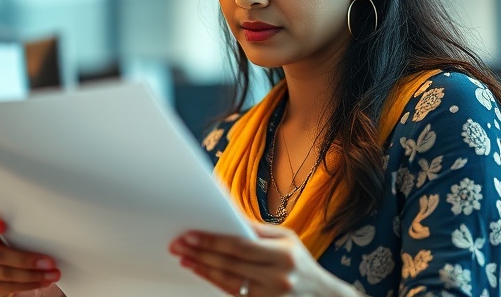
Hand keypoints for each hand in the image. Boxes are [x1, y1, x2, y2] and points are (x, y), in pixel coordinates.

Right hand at [0, 213, 61, 296]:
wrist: (36, 261)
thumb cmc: (34, 236)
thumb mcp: (31, 227)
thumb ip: (29, 223)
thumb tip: (50, 221)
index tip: (2, 225)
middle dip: (24, 260)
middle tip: (48, 261)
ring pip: (4, 273)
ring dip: (32, 275)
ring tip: (53, 273)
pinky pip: (10, 287)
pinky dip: (30, 284)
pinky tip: (44, 281)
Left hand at [169, 223, 354, 296]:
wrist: (320, 295)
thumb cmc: (300, 262)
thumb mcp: (286, 238)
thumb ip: (257, 229)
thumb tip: (229, 212)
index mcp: (283, 254)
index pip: (240, 245)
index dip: (213, 240)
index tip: (192, 234)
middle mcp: (277, 276)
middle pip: (230, 263)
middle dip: (201, 252)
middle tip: (180, 244)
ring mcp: (269, 295)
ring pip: (227, 280)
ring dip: (202, 267)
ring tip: (185, 257)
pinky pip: (231, 292)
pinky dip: (213, 280)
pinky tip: (200, 270)